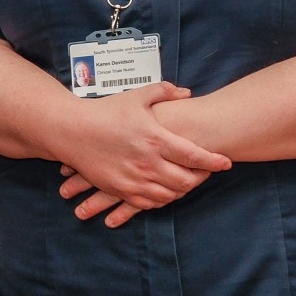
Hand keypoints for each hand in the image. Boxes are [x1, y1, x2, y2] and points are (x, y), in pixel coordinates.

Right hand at [54, 83, 231, 225]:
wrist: (70, 130)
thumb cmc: (104, 111)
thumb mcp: (135, 96)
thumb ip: (164, 92)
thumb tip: (186, 93)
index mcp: (155, 138)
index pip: (194, 155)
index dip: (214, 161)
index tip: (225, 162)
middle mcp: (147, 162)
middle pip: (186, 180)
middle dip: (201, 178)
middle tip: (204, 172)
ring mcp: (133, 178)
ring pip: (170, 194)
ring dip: (182, 190)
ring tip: (185, 180)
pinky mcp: (120, 189)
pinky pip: (149, 202)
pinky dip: (162, 199)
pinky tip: (164, 189)